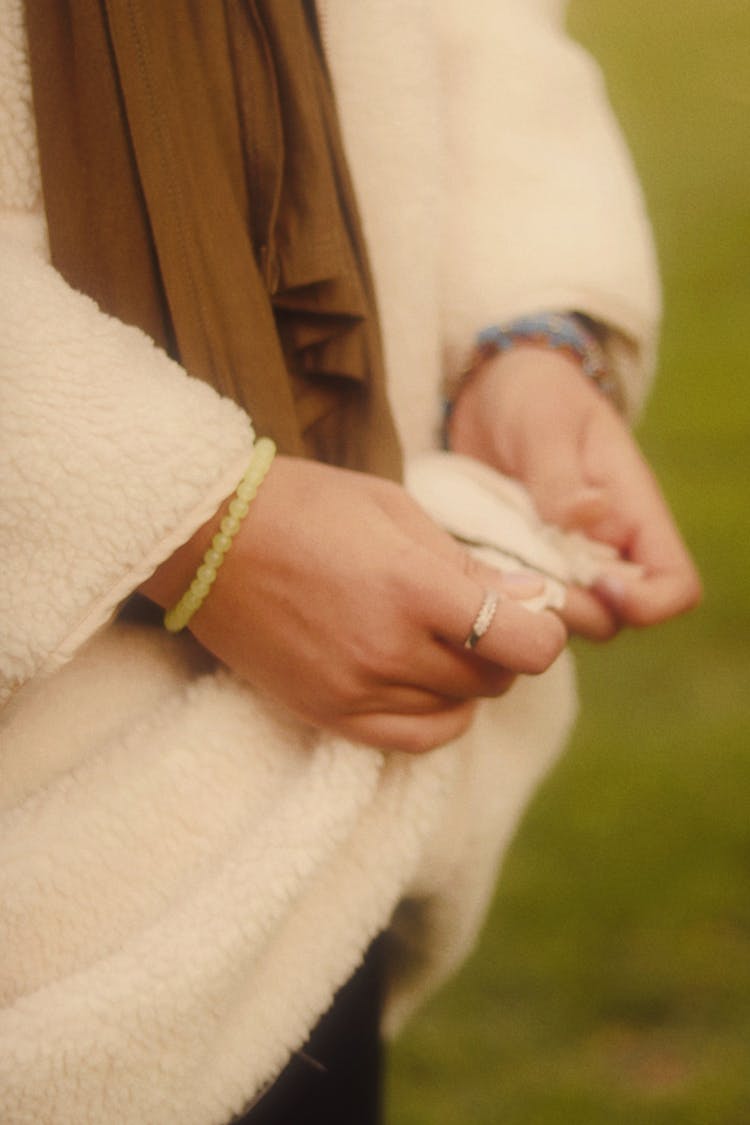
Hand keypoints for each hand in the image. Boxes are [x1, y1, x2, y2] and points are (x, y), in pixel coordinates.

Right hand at [141, 457, 566, 751]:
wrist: (205, 538)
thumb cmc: (303, 506)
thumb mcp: (395, 512)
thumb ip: (466, 565)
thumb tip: (530, 599)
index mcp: (413, 588)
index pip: (526, 646)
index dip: (545, 632)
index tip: (533, 613)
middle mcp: (389, 650)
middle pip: (495, 680)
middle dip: (507, 649)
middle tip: (486, 617)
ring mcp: (355, 690)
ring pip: (458, 709)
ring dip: (469, 679)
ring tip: (443, 640)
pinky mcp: (327, 713)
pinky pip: (414, 740)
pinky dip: (439, 716)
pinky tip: (428, 684)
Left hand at [448, 347, 700, 638]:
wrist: (491, 391)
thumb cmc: (534, 394)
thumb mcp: (545, 422)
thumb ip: (560, 473)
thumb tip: (589, 512)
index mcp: (633, 513)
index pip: (674, 586)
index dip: (645, 602)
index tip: (596, 580)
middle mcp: (605, 549)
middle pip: (612, 619)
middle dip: (570, 611)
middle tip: (519, 579)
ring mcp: (562, 562)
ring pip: (561, 618)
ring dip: (528, 606)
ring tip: (487, 572)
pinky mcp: (522, 566)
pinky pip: (519, 601)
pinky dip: (498, 596)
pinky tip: (467, 573)